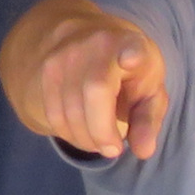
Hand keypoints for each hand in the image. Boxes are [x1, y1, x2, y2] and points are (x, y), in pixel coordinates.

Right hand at [3, 0, 166, 157]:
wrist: (90, 43)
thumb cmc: (130, 73)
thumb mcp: (149, 92)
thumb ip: (148, 120)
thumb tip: (144, 151)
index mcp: (130, 45)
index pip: (131, 47)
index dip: (132, 53)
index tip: (132, 59)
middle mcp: (95, 44)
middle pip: (94, 92)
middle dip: (102, 131)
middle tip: (114, 150)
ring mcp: (65, 55)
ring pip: (69, 108)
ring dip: (85, 138)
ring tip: (100, 142)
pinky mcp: (45, 71)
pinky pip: (53, 113)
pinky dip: (68, 133)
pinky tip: (83, 134)